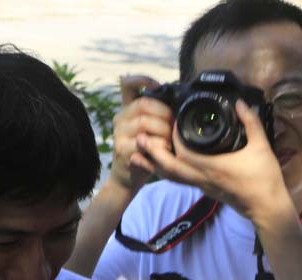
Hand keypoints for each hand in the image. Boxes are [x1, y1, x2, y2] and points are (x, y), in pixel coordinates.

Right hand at [109, 75, 170, 193]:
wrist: (128, 177)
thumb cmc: (146, 151)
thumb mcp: (151, 130)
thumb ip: (159, 115)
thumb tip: (181, 101)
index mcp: (128, 109)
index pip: (128, 84)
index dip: (142, 79)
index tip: (158, 86)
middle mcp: (121, 117)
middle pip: (144, 104)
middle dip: (164, 113)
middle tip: (174, 125)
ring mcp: (119, 133)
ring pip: (145, 122)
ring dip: (164, 131)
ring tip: (170, 141)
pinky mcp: (122, 149)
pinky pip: (145, 142)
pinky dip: (159, 146)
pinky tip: (164, 151)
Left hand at [138, 99, 290, 222]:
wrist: (267, 208)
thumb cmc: (265, 179)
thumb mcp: (262, 147)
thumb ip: (251, 123)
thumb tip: (240, 103)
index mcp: (214, 167)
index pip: (183, 152)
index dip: (173, 136)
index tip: (172, 121)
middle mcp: (203, 178)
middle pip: (169, 167)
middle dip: (152, 153)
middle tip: (141, 138)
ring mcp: (202, 186)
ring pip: (172, 177)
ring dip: (155, 165)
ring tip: (139, 153)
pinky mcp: (205, 190)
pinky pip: (180, 181)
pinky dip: (168, 172)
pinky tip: (161, 165)